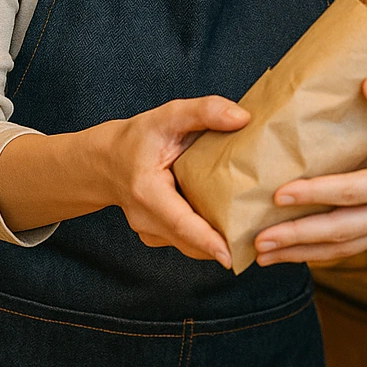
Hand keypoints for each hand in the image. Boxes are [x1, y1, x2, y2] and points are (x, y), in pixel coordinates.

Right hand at [95, 96, 249, 268]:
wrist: (108, 160)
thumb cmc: (140, 136)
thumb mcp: (170, 115)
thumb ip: (204, 112)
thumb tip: (242, 118)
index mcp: (147, 192)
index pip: (180, 222)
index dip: (205, 240)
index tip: (229, 255)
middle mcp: (145, 219)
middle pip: (189, 241)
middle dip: (222, 246)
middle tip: (258, 242)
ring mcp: (150, 232)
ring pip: (189, 245)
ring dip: (218, 245)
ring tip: (253, 235)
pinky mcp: (158, 235)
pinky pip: (186, 241)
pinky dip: (208, 238)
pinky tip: (233, 225)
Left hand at [253, 77, 366, 267]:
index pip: (355, 192)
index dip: (317, 193)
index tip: (281, 194)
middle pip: (340, 231)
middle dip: (296, 236)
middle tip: (257, 239)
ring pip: (344, 246)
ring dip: (303, 251)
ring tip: (265, 253)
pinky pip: (356, 247)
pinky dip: (326, 252)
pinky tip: (303, 252)